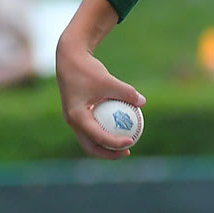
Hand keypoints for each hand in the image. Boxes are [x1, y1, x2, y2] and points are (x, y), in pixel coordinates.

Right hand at [56, 41, 145, 158]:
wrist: (70, 58)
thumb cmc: (88, 69)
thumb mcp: (108, 80)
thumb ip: (126, 92)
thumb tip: (143, 103)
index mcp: (77, 117)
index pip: (98, 137)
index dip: (115, 143)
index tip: (131, 142)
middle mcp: (72, 121)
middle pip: (91, 146)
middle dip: (109, 153)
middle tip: (127, 151)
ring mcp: (73, 119)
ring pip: (90, 140)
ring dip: (107, 145)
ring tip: (126, 145)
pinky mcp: (77, 115)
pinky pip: (92, 129)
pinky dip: (105, 132)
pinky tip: (121, 129)